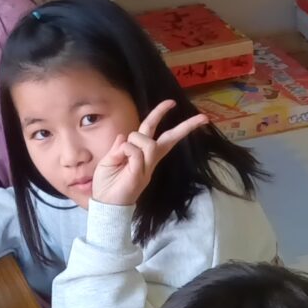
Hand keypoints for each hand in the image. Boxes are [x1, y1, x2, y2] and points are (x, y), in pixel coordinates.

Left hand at [90, 100, 210, 208]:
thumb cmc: (107, 184)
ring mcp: (147, 167)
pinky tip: (121, 160)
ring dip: (133, 141)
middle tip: (202, 118)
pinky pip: (135, 151)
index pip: (154, 132)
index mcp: (142, 155)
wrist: (105, 205)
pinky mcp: (141, 172)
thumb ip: (119, 147)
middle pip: (169, 138)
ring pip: (147, 141)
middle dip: (184, 127)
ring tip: (123, 155)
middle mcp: (149, 160)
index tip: (172, 103)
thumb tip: (124, 136)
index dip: (161, 115)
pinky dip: (125, 151)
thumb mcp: (110, 159)